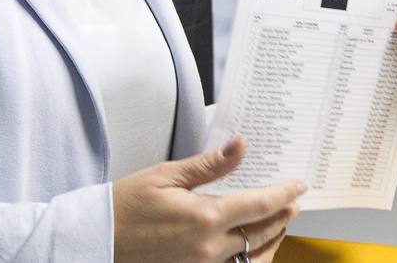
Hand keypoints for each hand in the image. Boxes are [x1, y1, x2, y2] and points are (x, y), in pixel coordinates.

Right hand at [113, 136, 305, 262]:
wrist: (96, 240)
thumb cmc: (126, 205)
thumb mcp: (167, 175)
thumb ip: (209, 164)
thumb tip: (240, 145)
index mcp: (204, 217)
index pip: (260, 205)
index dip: (284, 194)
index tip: (300, 185)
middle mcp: (208, 248)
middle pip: (262, 232)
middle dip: (283, 215)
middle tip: (294, 200)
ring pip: (253, 257)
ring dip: (272, 239)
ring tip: (280, 222)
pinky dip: (251, 258)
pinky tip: (253, 246)